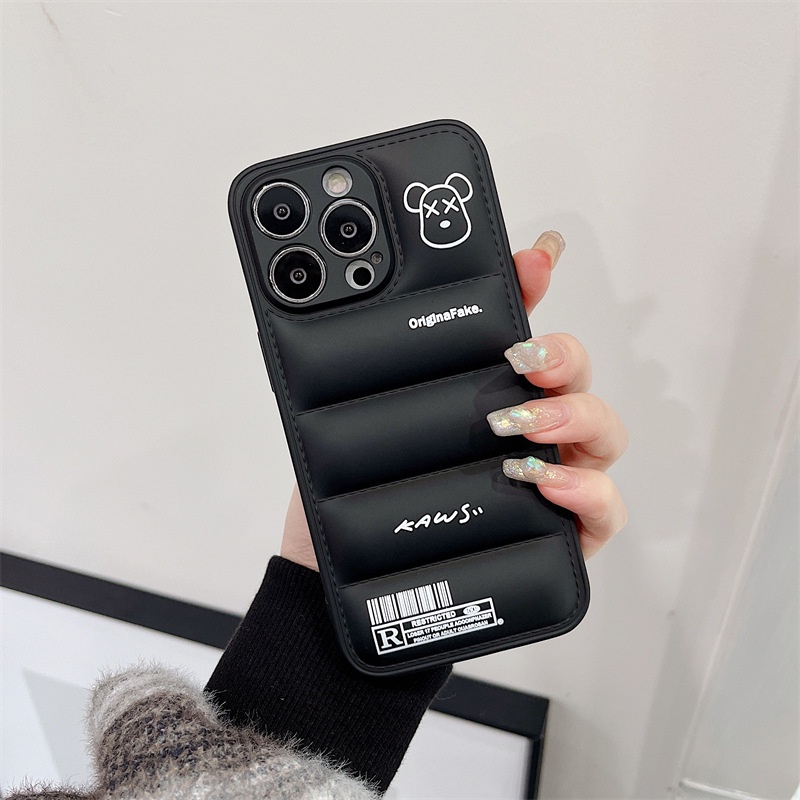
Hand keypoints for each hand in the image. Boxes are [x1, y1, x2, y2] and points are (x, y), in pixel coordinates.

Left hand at [281, 231, 627, 568]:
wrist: (341, 568)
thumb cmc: (365, 489)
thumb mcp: (371, 413)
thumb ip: (411, 359)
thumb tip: (427, 288)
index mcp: (495, 399)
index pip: (533, 338)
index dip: (541, 289)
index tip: (540, 255)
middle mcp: (533, 434)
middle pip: (578, 380)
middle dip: (563, 359)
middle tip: (524, 363)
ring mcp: (555, 482)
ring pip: (604, 437)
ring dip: (577, 420)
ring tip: (526, 426)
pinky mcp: (562, 535)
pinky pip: (605, 511)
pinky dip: (590, 492)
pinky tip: (549, 483)